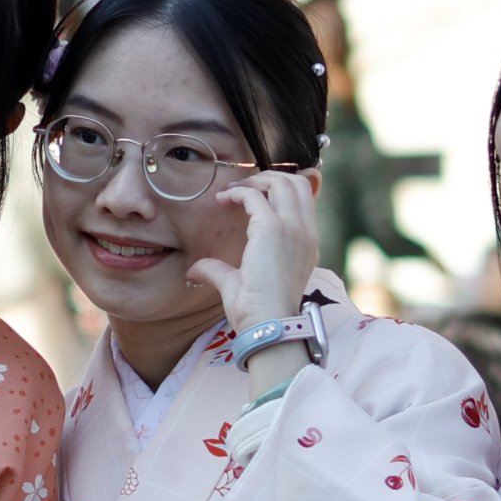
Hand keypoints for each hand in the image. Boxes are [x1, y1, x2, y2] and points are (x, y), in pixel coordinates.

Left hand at [189, 168, 322, 359]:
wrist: (267, 324)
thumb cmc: (257, 311)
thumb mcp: (239, 284)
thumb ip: (218, 271)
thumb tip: (193, 273)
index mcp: (307, 244)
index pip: (305, 200)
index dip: (281, 189)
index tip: (254, 195)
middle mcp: (305, 232)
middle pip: (298, 183)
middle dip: (269, 177)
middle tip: (242, 187)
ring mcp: (293, 228)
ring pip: (283, 181)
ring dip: (256, 180)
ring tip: (232, 191)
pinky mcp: (273, 228)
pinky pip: (255, 195)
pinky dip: (237, 192)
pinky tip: (221, 200)